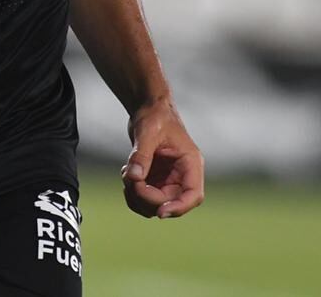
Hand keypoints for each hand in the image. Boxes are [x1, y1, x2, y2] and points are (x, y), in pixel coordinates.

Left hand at [122, 101, 204, 218]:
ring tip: (126, 173)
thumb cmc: (154, 115)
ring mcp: (169, 180)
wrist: (147, 108)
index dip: (179, 208)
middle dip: (146, 197)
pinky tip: (127, 172)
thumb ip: (141, 155)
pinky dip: (132, 191)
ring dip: (136, 196)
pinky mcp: (156, 180)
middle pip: (169, 203)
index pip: (193, 195)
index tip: (160, 213)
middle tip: (129, 179)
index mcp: (190, 163)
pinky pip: (145, 198)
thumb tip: (134, 178)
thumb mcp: (147, 132)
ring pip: (155, 205)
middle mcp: (183, 175)